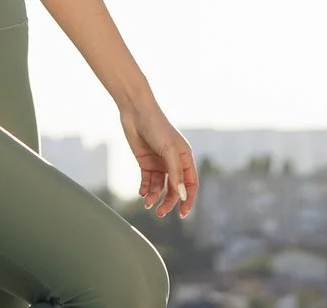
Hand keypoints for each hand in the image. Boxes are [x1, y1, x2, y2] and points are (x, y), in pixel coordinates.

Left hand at [121, 100, 197, 218]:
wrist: (136, 112)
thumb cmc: (157, 128)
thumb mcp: (169, 151)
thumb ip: (176, 174)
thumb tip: (182, 196)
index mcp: (185, 158)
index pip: (191, 184)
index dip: (188, 200)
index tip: (182, 214)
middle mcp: (174, 162)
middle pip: (174, 189)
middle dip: (168, 202)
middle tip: (160, 212)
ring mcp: (160, 163)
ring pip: (160, 187)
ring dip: (154, 196)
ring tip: (147, 203)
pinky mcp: (146, 162)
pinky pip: (147, 181)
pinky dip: (145, 189)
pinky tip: (142, 193)